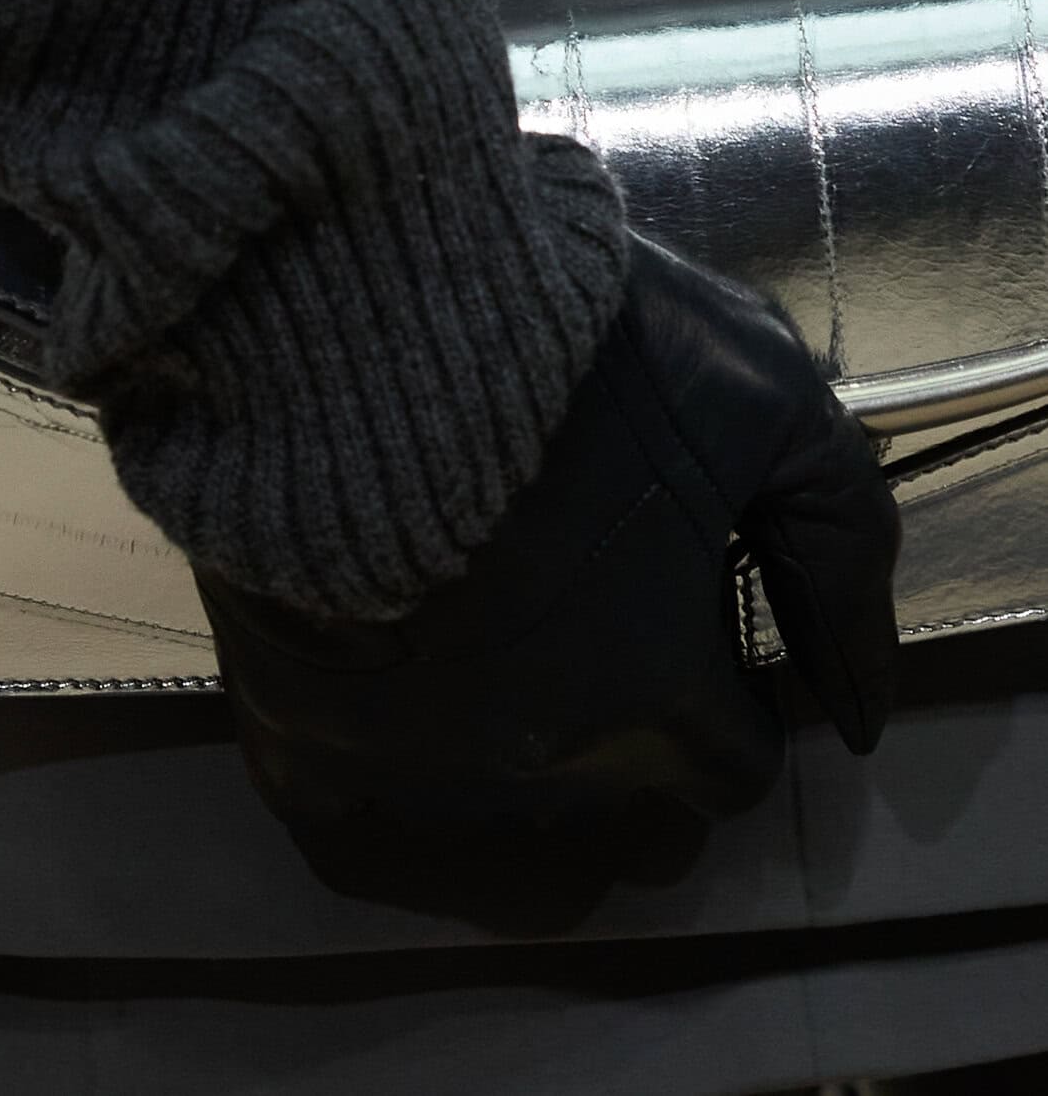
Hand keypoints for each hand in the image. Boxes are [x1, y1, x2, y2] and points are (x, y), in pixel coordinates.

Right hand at [194, 229, 899, 844]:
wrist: (355, 294)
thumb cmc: (572, 341)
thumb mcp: (762, 395)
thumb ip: (840, 545)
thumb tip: (863, 697)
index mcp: (656, 690)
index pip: (737, 762)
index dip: (734, 697)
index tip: (703, 628)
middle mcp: (536, 757)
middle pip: (628, 824)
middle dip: (645, 751)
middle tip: (614, 647)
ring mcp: (403, 761)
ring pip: (502, 861)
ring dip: (532, 802)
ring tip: (519, 700)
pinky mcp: (293, 740)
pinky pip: (365, 848)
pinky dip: (404, 818)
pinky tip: (414, 741)